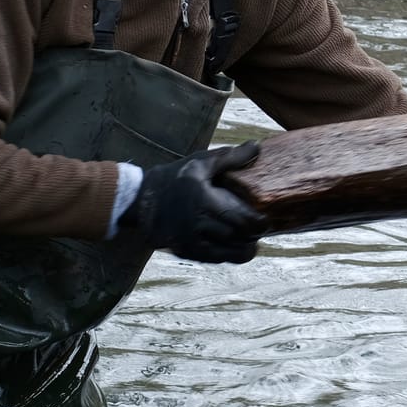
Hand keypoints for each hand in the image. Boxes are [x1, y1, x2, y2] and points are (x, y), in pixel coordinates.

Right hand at [129, 142, 266, 263]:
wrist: (140, 200)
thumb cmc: (175, 178)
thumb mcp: (200, 162)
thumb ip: (230, 157)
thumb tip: (256, 147)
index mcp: (203, 198)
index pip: (242, 219)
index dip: (258, 223)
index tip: (265, 220)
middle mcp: (196, 222)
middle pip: (238, 236)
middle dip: (253, 235)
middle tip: (260, 229)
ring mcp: (189, 240)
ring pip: (229, 252)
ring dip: (244, 247)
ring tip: (250, 239)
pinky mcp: (185, 251)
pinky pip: (215, 259)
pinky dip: (228, 254)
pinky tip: (233, 245)